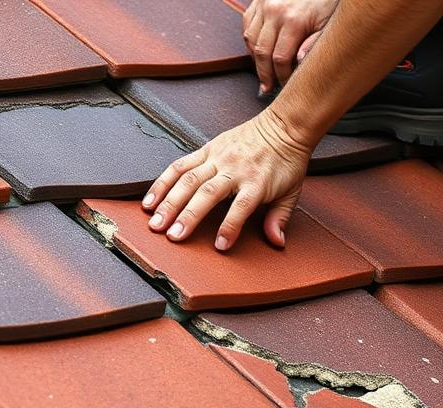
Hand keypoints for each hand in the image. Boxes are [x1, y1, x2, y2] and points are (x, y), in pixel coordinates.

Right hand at [141, 109, 310, 250]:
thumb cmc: (286, 161)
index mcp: (256, 181)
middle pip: (207, 193)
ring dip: (169, 202)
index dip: (230, 227)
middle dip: (187, 216)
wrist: (284, 126)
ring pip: (188, 180)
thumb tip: (277, 241)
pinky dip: (163, 182)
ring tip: (155, 222)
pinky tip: (150, 199)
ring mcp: (217, 157)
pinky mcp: (207, 149)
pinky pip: (180, 165)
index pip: (241, 207)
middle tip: (172, 236)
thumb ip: (280, 218)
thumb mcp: (291, 192)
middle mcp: (234, 169)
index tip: (220, 246)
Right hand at [243, 0, 338, 92]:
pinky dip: (251, 40)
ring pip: (251, 40)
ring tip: (264, 71)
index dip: (281, 77)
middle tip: (267, 88)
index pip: (280, 59)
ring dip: (255, 59)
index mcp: (294, 20)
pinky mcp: (259, 0)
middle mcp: (274, 11)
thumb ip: (314, 44)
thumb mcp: (329, 23)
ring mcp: (264, 4)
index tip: (285, 85)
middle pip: (262, 52)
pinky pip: (247, 25)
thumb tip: (299, 62)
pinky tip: (259, 50)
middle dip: (264, 74)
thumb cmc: (328, 0)